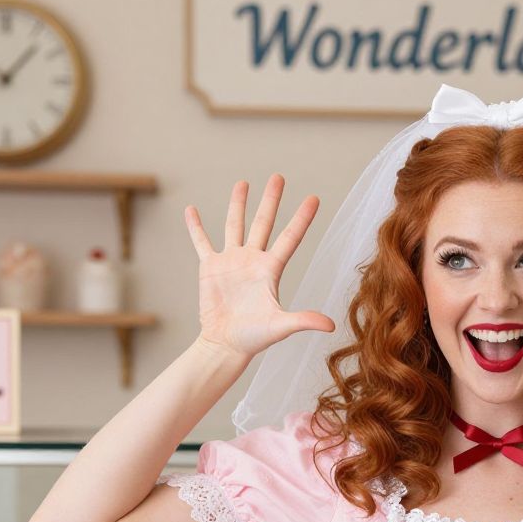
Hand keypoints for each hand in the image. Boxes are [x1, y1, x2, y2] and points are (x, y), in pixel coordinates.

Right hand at [184, 174, 334, 359]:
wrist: (225, 344)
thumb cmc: (254, 338)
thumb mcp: (281, 326)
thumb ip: (304, 320)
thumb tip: (331, 325)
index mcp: (270, 270)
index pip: (290, 238)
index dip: (302, 218)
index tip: (314, 198)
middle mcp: (252, 261)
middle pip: (264, 223)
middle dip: (271, 200)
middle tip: (278, 177)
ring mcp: (231, 262)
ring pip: (234, 225)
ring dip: (238, 205)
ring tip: (243, 183)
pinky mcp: (209, 268)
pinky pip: (201, 242)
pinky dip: (195, 227)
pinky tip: (191, 210)